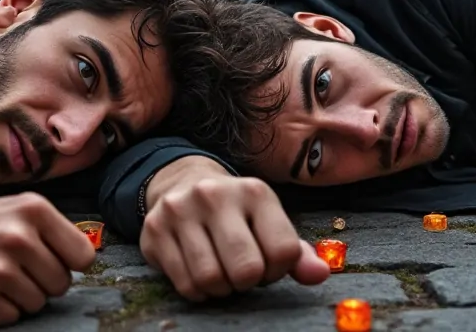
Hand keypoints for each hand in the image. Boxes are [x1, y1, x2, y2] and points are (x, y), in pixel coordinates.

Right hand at [0, 195, 94, 325]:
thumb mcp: (15, 209)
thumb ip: (52, 231)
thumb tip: (86, 258)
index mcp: (33, 210)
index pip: (83, 256)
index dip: (67, 263)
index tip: (48, 259)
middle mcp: (18, 237)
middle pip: (61, 284)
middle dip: (41, 282)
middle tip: (13, 268)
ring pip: (38, 303)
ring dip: (19, 296)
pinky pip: (12, 318)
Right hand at [139, 157, 329, 301]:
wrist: (181, 183)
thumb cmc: (234, 212)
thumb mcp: (268, 221)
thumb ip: (296, 252)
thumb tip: (320, 275)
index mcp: (254, 192)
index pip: (283, 251)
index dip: (278, 270)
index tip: (267, 263)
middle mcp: (216, 195)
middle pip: (247, 269)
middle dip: (248, 282)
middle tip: (241, 272)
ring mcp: (181, 210)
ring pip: (211, 279)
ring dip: (221, 289)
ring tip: (221, 272)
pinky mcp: (154, 229)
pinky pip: (185, 284)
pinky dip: (198, 291)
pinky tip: (199, 273)